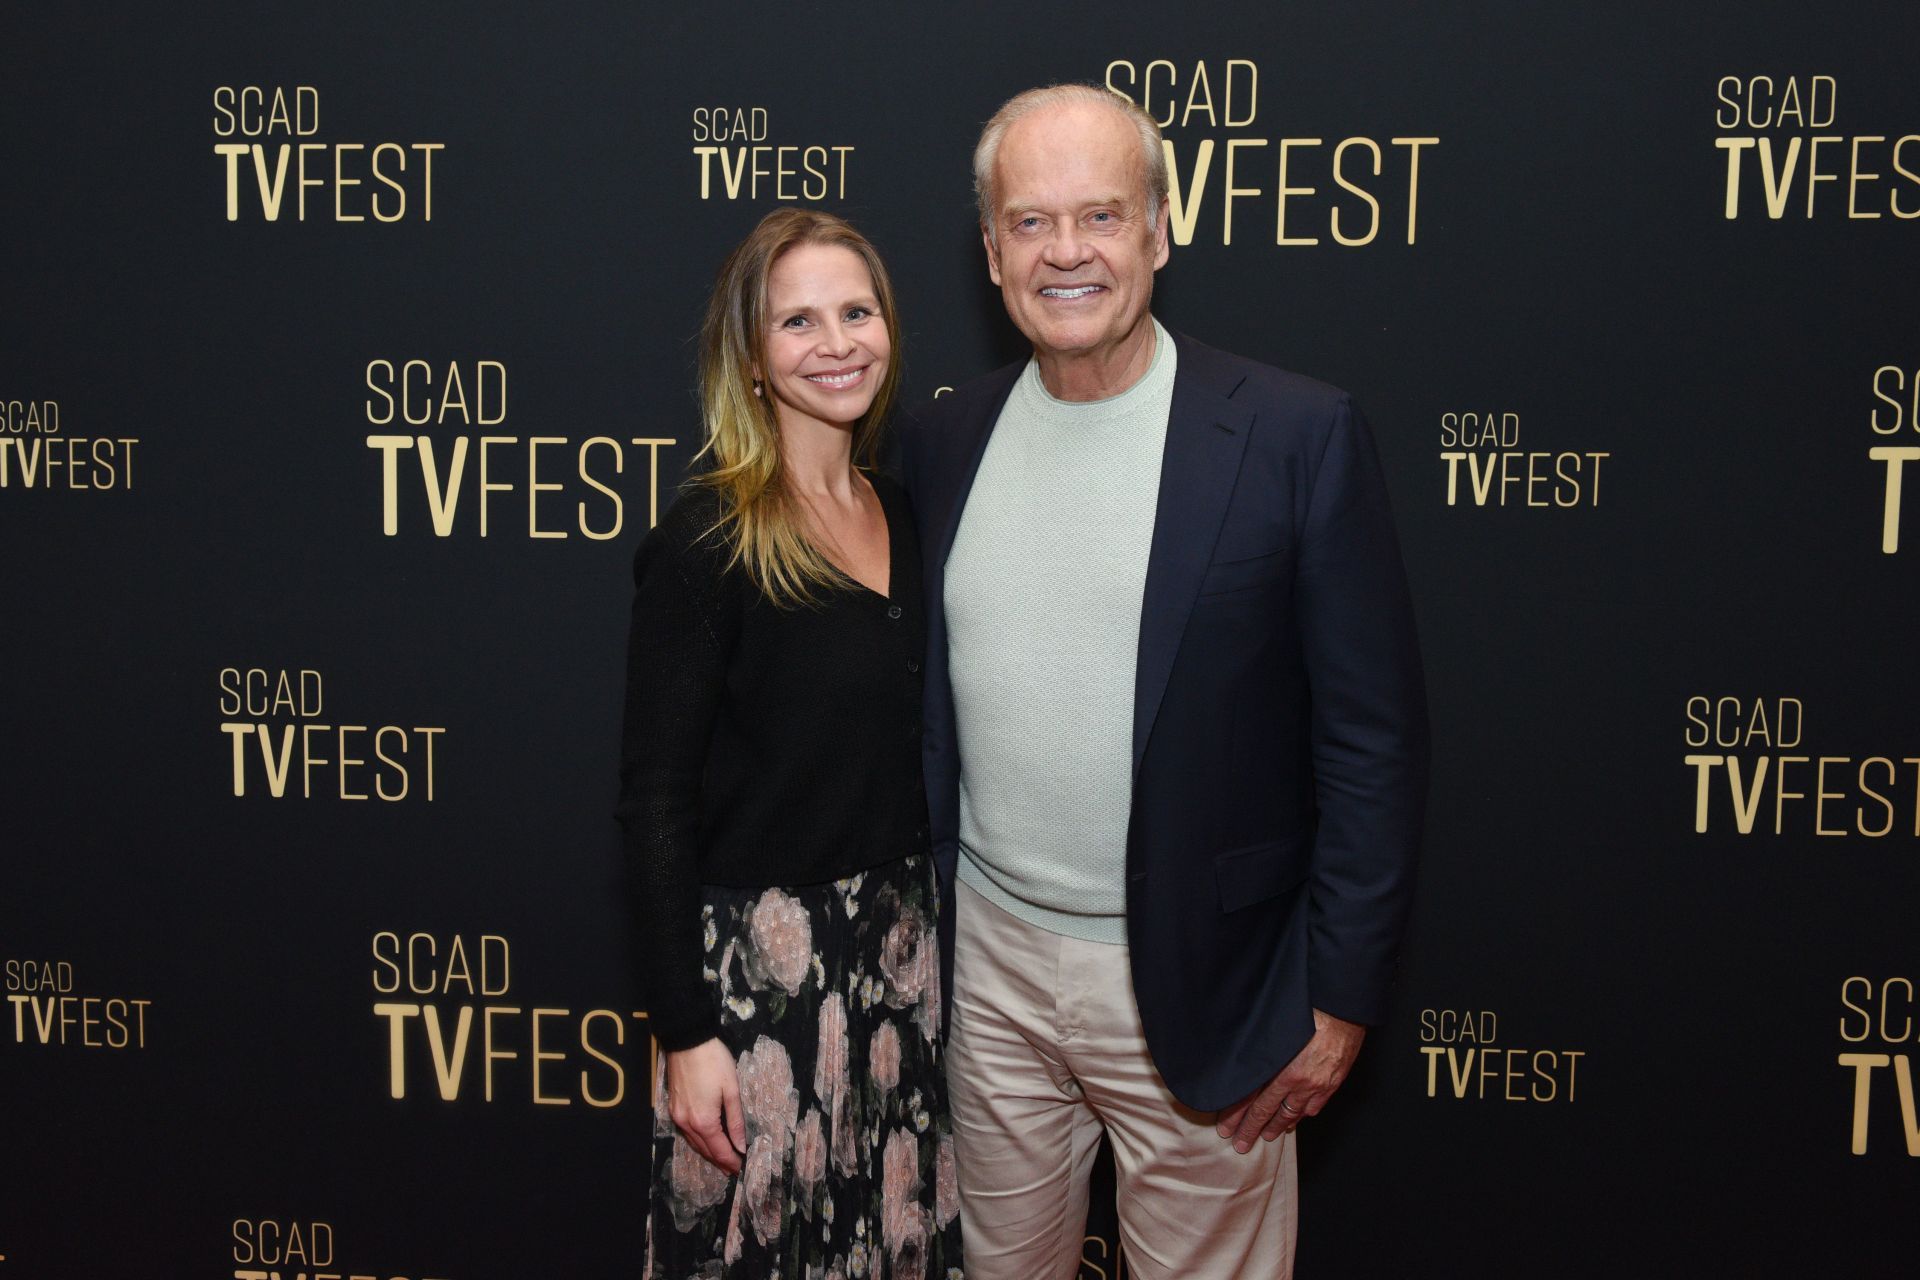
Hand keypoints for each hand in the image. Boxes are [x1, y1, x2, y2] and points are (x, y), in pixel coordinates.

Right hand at [665, 1038, 747, 1172]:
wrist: (687, 1041)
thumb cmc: (714, 1062)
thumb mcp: (731, 1090)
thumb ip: (736, 1120)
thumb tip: (740, 1145)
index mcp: (704, 1121)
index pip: (720, 1150)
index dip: (731, 1161)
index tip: (742, 1170)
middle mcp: (687, 1123)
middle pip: (705, 1150)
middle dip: (720, 1161)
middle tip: (733, 1170)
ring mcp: (677, 1116)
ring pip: (694, 1143)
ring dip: (708, 1153)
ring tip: (722, 1160)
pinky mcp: (672, 1108)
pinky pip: (686, 1132)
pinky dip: (698, 1141)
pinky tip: (706, 1141)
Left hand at [1215, 1008, 1366, 1152]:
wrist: (1342, 1009)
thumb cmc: (1307, 1010)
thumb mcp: (1274, 1028)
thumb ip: (1258, 1047)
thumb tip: (1241, 1060)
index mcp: (1280, 1067)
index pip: (1251, 1098)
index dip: (1237, 1115)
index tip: (1226, 1128)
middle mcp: (1297, 1079)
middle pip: (1269, 1110)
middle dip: (1253, 1129)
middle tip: (1241, 1144)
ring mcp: (1316, 1084)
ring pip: (1292, 1112)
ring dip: (1278, 1125)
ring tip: (1267, 1136)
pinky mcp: (1332, 1082)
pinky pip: (1315, 1105)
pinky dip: (1303, 1114)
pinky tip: (1296, 1119)